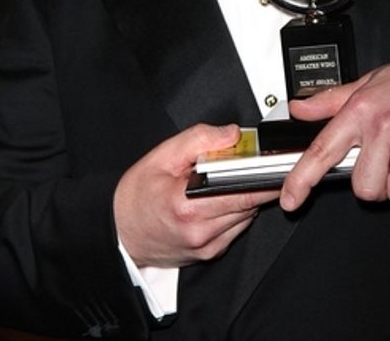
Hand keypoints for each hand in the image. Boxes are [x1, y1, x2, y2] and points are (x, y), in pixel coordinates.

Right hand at [114, 123, 278, 267]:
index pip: (243, 191)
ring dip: (244, 197)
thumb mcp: (163, 155)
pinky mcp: (208, 254)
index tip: (271, 164)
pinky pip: (236, 230)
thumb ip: (200, 139)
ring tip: (226, 182)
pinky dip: (235, 213)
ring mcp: (206, 247)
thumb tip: (231, 134)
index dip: (262, 176)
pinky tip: (218, 200)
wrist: (118, 231)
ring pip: (246, 217)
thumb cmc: (136, 195)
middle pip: (250, 204)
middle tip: (249, 165)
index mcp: (189, 206)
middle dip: (255, 183)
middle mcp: (200, 231)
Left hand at [280, 45, 389, 210]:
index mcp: (361, 109)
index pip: (323, 149)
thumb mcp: (370, 81)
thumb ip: (332, 100)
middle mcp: (383, 126)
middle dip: (376, 182)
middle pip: (364, 188)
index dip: (302, 179)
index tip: (290, 199)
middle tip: (389, 160)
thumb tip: (299, 109)